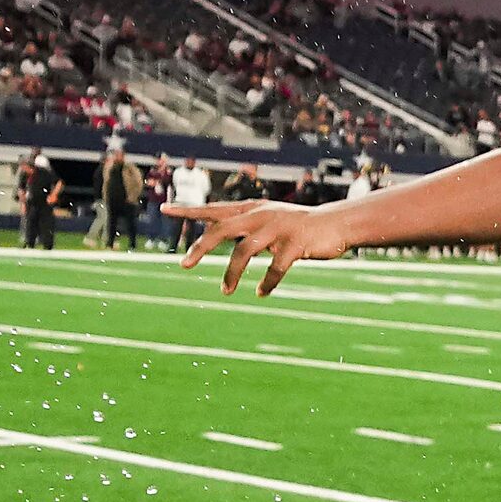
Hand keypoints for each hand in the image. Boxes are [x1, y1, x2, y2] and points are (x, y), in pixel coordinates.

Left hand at [168, 199, 351, 294]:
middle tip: (184, 265)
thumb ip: (243, 224)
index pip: (214, 209)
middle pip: (222, 229)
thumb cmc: (297, 226)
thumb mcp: (267, 220)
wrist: (336, 224)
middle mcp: (260, 215)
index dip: (189, 210)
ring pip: (244, 252)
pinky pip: (276, 266)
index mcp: (251, 210)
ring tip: (224, 292)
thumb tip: (214, 231)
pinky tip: (261, 292)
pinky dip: (267, 282)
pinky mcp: (295, 243)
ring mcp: (278, 228)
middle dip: (201, 248)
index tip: (164, 210)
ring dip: (231, 274)